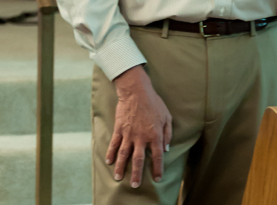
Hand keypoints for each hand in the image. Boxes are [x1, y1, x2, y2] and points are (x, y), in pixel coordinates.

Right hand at [107, 65, 172, 187]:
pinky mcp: (119, 129)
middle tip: (135, 185)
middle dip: (136, 174)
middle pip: (138, 160)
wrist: (137, 91)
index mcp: (155, 134)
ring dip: (120, 167)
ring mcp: (129, 134)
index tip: (157, 178)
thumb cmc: (154, 103)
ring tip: (118, 178)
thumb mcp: (167, 116)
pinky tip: (108, 162)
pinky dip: (111, 153)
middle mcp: (141, 137)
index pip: (157, 156)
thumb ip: (168, 133)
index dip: (157, 168)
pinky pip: (114, 144)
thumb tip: (166, 148)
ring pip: (124, 155)